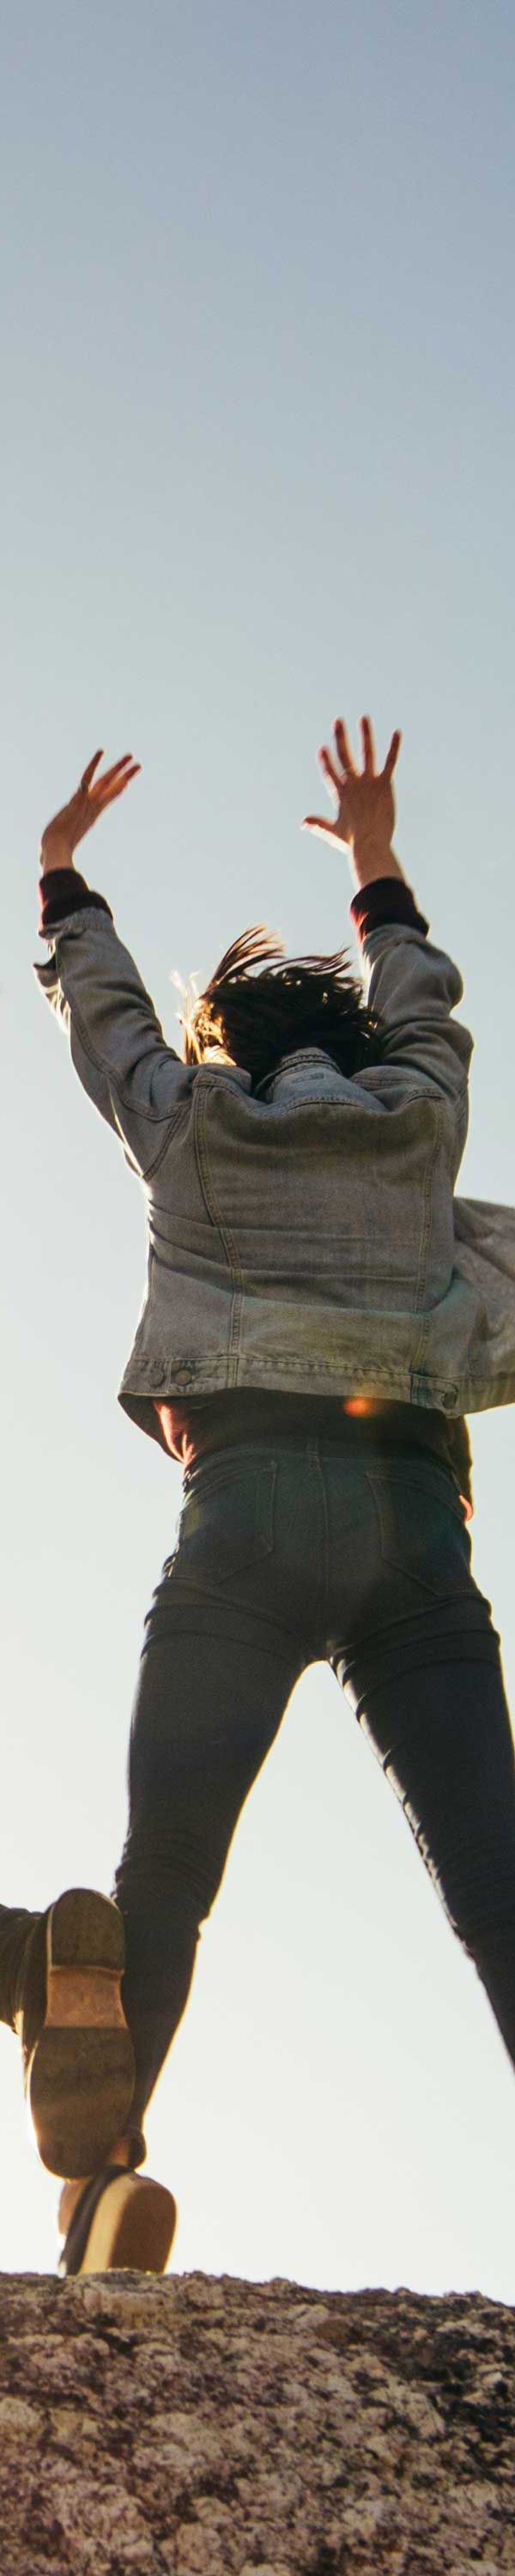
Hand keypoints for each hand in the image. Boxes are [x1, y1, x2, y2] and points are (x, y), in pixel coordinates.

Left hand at [40, 749, 140, 872]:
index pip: (109, 797)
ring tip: (130, 757)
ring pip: (106, 781)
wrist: (55, 850)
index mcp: (92, 814)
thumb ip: (63, 845)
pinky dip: (93, 765)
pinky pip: (87, 778)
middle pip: (113, 787)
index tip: (127, 780)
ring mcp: (88, 803)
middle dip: (126, 775)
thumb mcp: (66, 840)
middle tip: (138, 764)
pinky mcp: (79, 799)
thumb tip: (53, 858)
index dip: (118, 788)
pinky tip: (100, 753)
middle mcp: (93, 807)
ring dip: (118, 767)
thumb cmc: (57, 849)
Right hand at [302, 715, 401, 876]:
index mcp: (340, 793)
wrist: (370, 844)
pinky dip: (393, 748)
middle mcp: (352, 783)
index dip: (326, 761)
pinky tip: (397, 733)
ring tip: (364, 718)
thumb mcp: (333, 832)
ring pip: (367, 753)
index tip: (322, 748)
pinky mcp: (384, 784)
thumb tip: (302, 823)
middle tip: (338, 721)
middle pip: (344, 755)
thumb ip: (318, 824)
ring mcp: (368, 782)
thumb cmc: (352, 842)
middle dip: (340, 737)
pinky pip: (390, 762)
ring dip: (365, 735)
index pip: (330, 773)